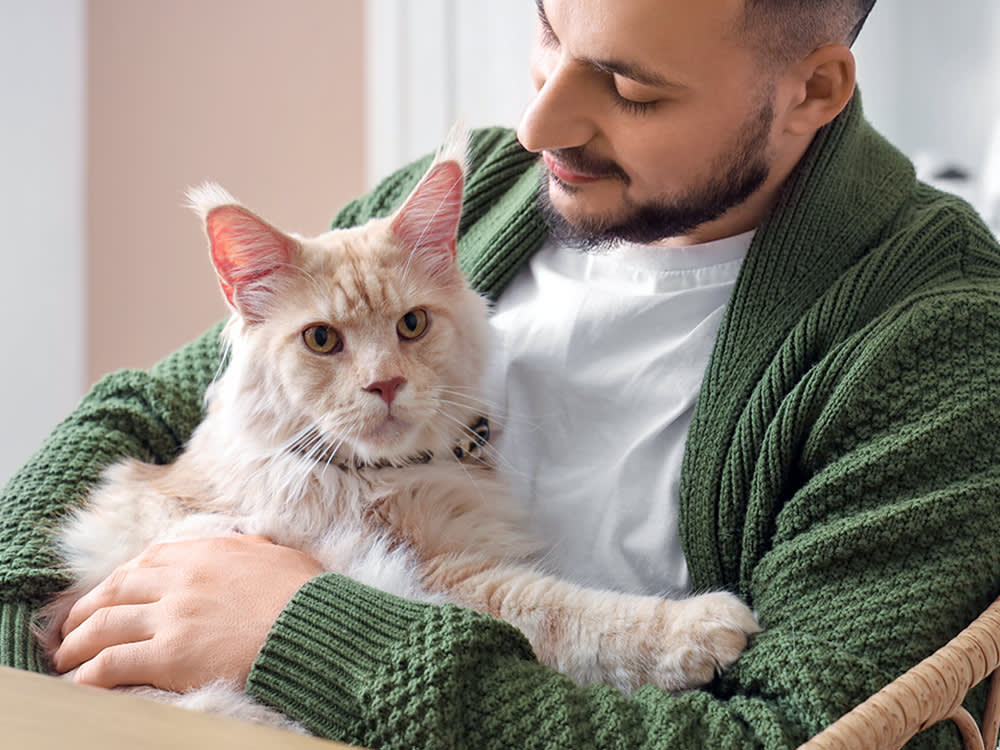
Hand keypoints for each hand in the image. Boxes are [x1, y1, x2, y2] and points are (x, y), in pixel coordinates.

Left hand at [52, 535, 322, 690]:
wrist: (313, 628)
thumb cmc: (305, 596)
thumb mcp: (277, 555)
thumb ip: (251, 547)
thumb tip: (249, 542)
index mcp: (205, 553)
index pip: (146, 561)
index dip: (119, 579)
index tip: (108, 594)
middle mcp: (181, 580)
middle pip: (115, 590)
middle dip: (86, 609)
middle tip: (72, 627)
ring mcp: (173, 616)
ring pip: (105, 625)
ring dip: (78, 642)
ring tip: (66, 657)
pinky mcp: (170, 654)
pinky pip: (114, 662)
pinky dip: (90, 672)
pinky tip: (81, 682)